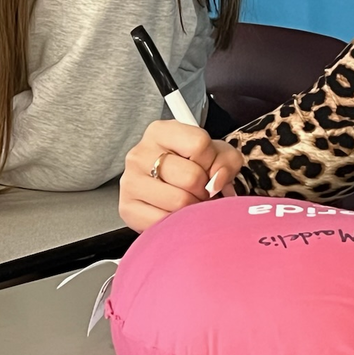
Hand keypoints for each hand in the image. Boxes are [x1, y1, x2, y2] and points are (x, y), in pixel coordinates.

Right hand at [119, 120, 241, 232]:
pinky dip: (178, 222)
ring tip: (190, 201)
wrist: (168, 187)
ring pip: (179, 201)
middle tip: (201, 190)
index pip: (199, 144)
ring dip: (193, 207)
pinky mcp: (127, 208)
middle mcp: (140, 153)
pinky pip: (164, 221)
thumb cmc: (193, 166)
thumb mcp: (217, 154)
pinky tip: (176, 214)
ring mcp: (130, 181)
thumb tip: (217, 181)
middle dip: (204, 189)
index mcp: (160, 131)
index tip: (207, 168)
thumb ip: (226, 162)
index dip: (212, 161)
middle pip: (191, 177)